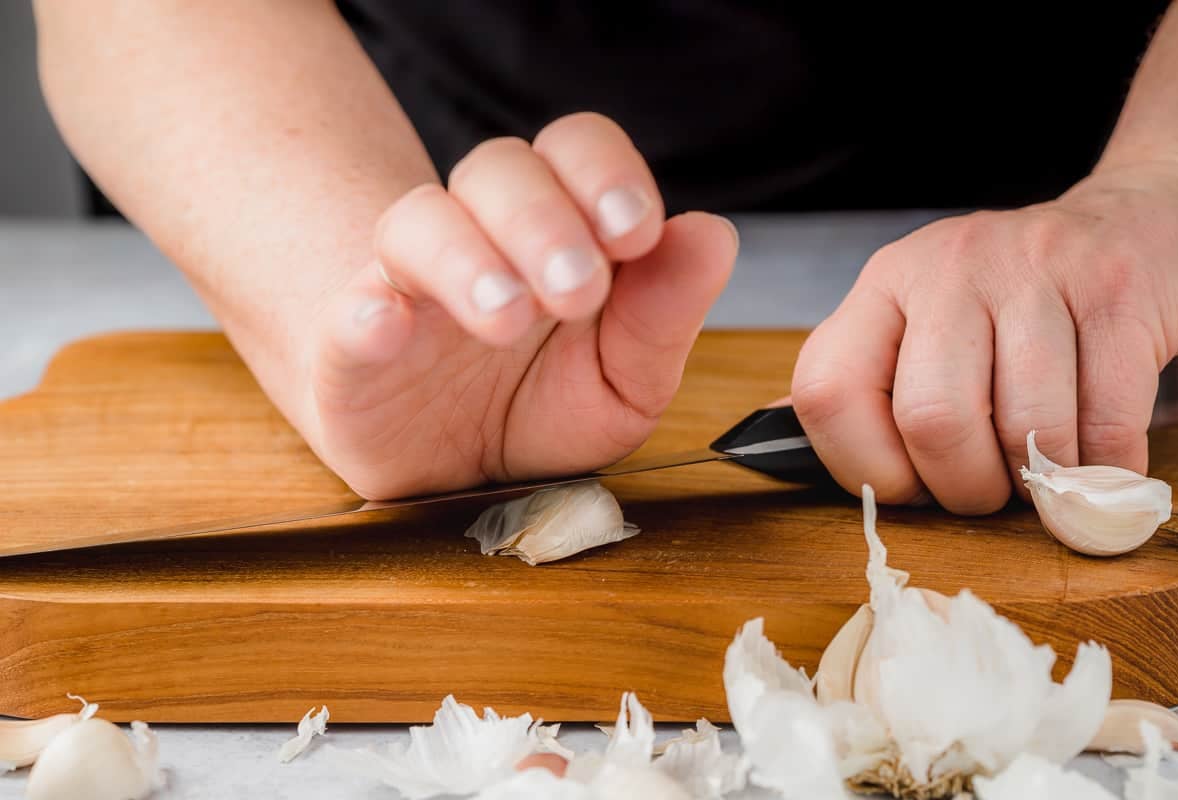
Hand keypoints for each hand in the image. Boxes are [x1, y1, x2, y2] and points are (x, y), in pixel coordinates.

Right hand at [301, 113, 736, 498]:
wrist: (452, 467)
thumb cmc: (541, 407)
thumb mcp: (626, 381)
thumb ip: (664, 315)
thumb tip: (711, 234)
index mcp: (558, 231)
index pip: (574, 151)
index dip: (605, 173)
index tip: (635, 232)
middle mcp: (482, 237)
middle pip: (499, 170)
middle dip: (546, 220)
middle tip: (577, 289)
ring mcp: (409, 285)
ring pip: (419, 220)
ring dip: (468, 258)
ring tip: (507, 316)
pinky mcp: (352, 347)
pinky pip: (346, 310)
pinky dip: (365, 310)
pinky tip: (389, 323)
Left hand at [791, 161, 1177, 513]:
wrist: (1133, 223)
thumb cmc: (1012, 302)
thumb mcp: (919, 322)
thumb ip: (861, 385)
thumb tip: (776, 450)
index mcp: (883, 285)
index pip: (827, 392)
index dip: (863, 466)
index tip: (906, 486)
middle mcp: (948, 269)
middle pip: (931, 420)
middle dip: (964, 487)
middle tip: (988, 489)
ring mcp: (1035, 272)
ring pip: (1026, 428)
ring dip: (1042, 482)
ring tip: (1046, 469)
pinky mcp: (1116, 291)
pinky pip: (1105, 423)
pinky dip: (1106, 466)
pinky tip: (1100, 453)